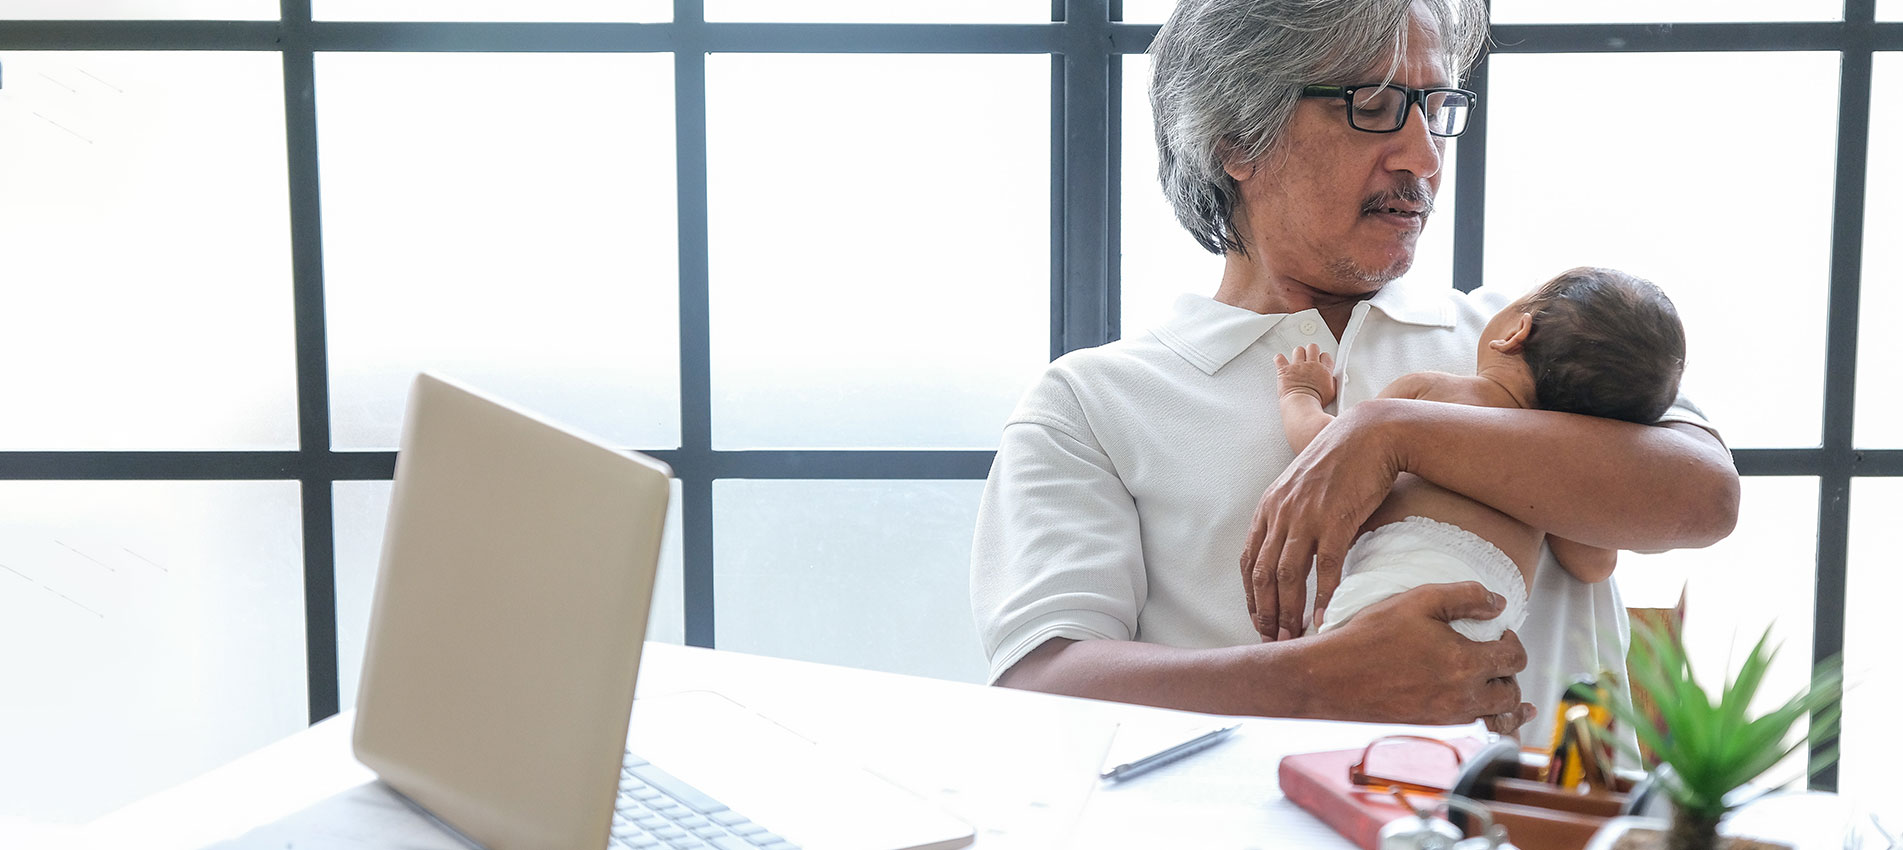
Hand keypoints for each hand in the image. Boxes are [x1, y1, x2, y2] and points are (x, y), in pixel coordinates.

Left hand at [1241, 400, 1402, 639]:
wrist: (1369, 435)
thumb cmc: (1340, 463)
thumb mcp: (1302, 489)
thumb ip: (1291, 519)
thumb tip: (1293, 554)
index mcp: (1269, 508)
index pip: (1249, 561)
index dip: (1251, 596)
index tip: (1258, 620)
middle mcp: (1281, 514)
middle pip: (1263, 574)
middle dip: (1265, 612)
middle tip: (1272, 640)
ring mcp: (1306, 517)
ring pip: (1287, 576)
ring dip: (1289, 612)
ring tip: (1292, 638)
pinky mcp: (1335, 519)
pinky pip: (1324, 567)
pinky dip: (1322, 596)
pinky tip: (1324, 618)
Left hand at [1274, 344, 1336, 407]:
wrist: (1302, 405)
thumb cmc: (1315, 402)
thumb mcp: (1331, 393)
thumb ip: (1332, 383)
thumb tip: (1332, 379)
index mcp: (1323, 370)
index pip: (1326, 356)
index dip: (1322, 358)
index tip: (1320, 362)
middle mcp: (1311, 365)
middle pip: (1313, 347)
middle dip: (1311, 351)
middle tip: (1308, 358)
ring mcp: (1297, 366)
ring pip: (1298, 350)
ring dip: (1297, 354)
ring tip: (1297, 362)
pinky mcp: (1285, 370)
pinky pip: (1279, 358)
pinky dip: (1279, 359)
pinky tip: (1281, 361)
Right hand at [1303, 582, 1534, 730]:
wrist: (1333, 677)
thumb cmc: (1370, 637)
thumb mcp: (1418, 601)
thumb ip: (1464, 596)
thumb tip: (1498, 603)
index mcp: (1465, 662)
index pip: (1513, 657)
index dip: (1513, 642)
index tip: (1502, 635)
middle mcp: (1463, 696)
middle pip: (1510, 691)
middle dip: (1511, 674)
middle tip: (1498, 661)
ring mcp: (1449, 718)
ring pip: (1499, 721)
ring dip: (1511, 709)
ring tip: (1520, 706)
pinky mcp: (1433, 730)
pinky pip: (1478, 737)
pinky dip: (1492, 731)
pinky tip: (1492, 726)